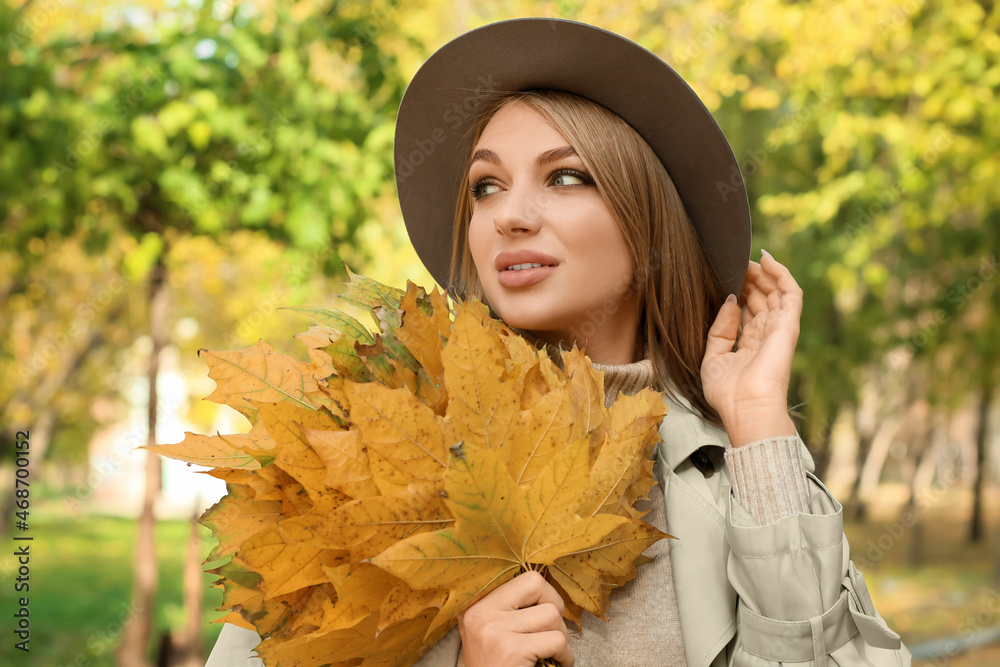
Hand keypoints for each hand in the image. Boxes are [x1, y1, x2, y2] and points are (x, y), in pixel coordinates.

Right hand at [457, 570, 574, 666]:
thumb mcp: (492, 632)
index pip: (524, 577)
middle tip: (551, 630)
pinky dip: (565, 656)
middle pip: (537, 584)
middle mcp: (481, 613)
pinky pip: (556, 641)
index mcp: (476, 605)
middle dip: (554, 607)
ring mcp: (495, 630)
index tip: (543, 614)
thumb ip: (510, 609)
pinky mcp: (510, 650)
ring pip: (551, 615)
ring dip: (561, 637)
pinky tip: (557, 664)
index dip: (543, 594)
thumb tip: (548, 586)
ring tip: (552, 653)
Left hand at [701, 251, 799, 446]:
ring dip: (764, 273)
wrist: (746, 407)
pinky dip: (781, 273)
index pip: (747, 311)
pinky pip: (790, 292)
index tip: (724, 278)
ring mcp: (778, 328)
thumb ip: (719, 330)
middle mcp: (766, 335)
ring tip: (748, 259)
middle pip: (762, 299)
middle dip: (749, 280)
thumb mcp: (713, 358)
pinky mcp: (788, 324)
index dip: (738, 293)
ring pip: (776, 292)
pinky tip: (767, 259)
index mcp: (750, 344)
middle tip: (734, 265)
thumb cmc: (728, 393)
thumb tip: (730, 301)